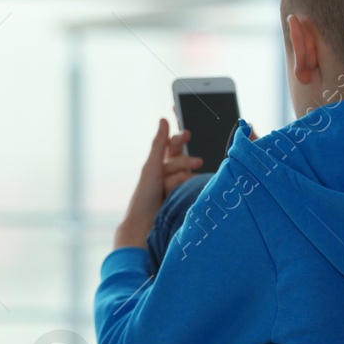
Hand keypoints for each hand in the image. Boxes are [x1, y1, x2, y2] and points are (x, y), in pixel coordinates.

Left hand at [113, 118, 202, 249]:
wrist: (146, 224)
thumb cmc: (145, 194)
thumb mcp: (151, 166)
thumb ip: (159, 143)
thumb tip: (163, 119)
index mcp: (158, 163)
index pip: (172, 145)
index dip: (180, 138)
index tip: (188, 133)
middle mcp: (168, 172)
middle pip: (182, 158)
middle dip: (187, 160)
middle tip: (198, 162)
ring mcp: (177, 185)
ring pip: (187, 173)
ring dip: (182, 178)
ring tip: (174, 188)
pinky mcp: (184, 196)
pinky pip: (191, 186)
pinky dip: (186, 187)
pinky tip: (183, 194)